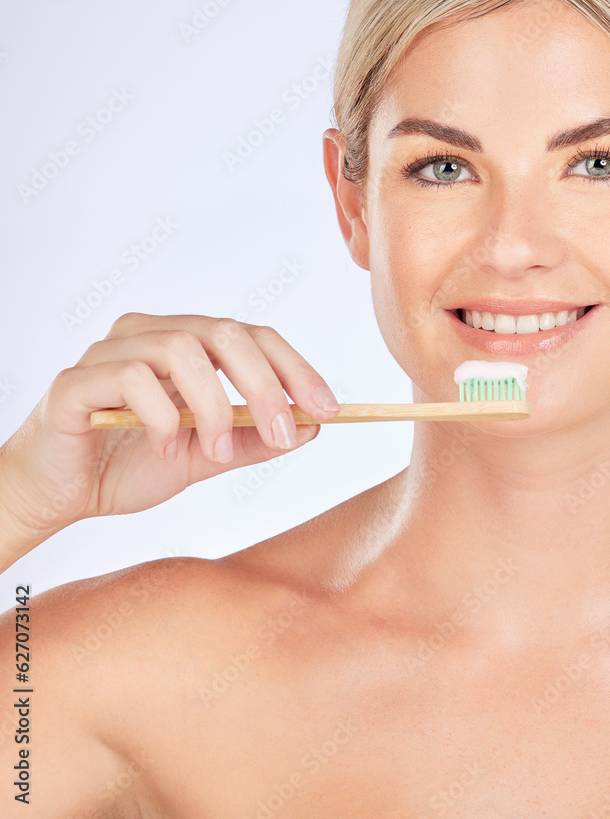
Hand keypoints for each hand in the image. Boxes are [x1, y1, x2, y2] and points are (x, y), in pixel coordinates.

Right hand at [0, 313, 339, 550]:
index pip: (253, 337)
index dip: (295, 368)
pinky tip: (164, 447)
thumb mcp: (207, 457)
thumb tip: (312, 427)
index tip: (329, 408)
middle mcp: (150, 335)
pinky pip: (129, 376)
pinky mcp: (76, 381)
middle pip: (225, 333)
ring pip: (181, 348)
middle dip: (265, 383)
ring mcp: (111, 352)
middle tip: (284, 431)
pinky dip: (160, 415)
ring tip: (215, 448)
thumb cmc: (129, 465)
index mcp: (186, 346)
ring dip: (213, 404)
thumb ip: (254, 440)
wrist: (59, 497)